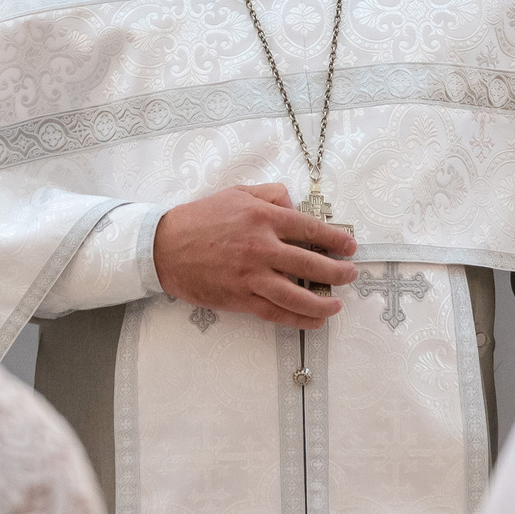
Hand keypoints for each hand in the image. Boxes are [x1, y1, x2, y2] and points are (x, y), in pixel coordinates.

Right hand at [153, 184, 357, 330]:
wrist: (164, 246)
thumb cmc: (200, 218)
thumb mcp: (237, 192)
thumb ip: (270, 195)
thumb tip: (294, 205)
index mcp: (263, 217)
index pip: (311, 230)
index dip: (336, 240)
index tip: (350, 247)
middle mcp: (262, 247)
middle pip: (311, 264)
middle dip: (338, 272)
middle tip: (350, 275)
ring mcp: (251, 276)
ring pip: (298, 295)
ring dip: (323, 302)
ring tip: (337, 305)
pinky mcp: (240, 298)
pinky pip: (275, 312)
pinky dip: (298, 319)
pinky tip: (314, 321)